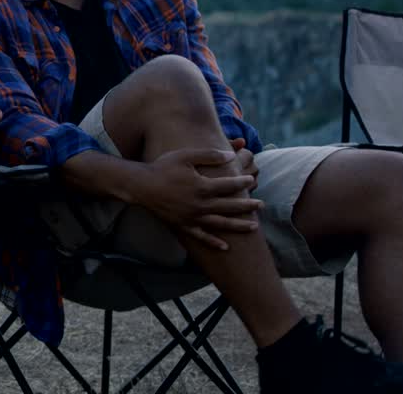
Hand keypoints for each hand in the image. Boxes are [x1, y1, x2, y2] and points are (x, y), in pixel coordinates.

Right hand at [134, 147, 262, 250]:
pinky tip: (225, 247)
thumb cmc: (163, 167)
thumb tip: (230, 154)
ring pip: (221, 223)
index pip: (229, 185)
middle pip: (230, 206)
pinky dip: (213, 242)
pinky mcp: (183, 225)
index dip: (242, 182)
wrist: (141, 186)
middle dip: (247, 206)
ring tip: (254, 226)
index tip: (251, 180)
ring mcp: (192, 217)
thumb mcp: (186, 156)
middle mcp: (200, 204)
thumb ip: (209, 154)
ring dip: (238, 225)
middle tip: (261, 205)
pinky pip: (201, 236)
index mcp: (203, 186)